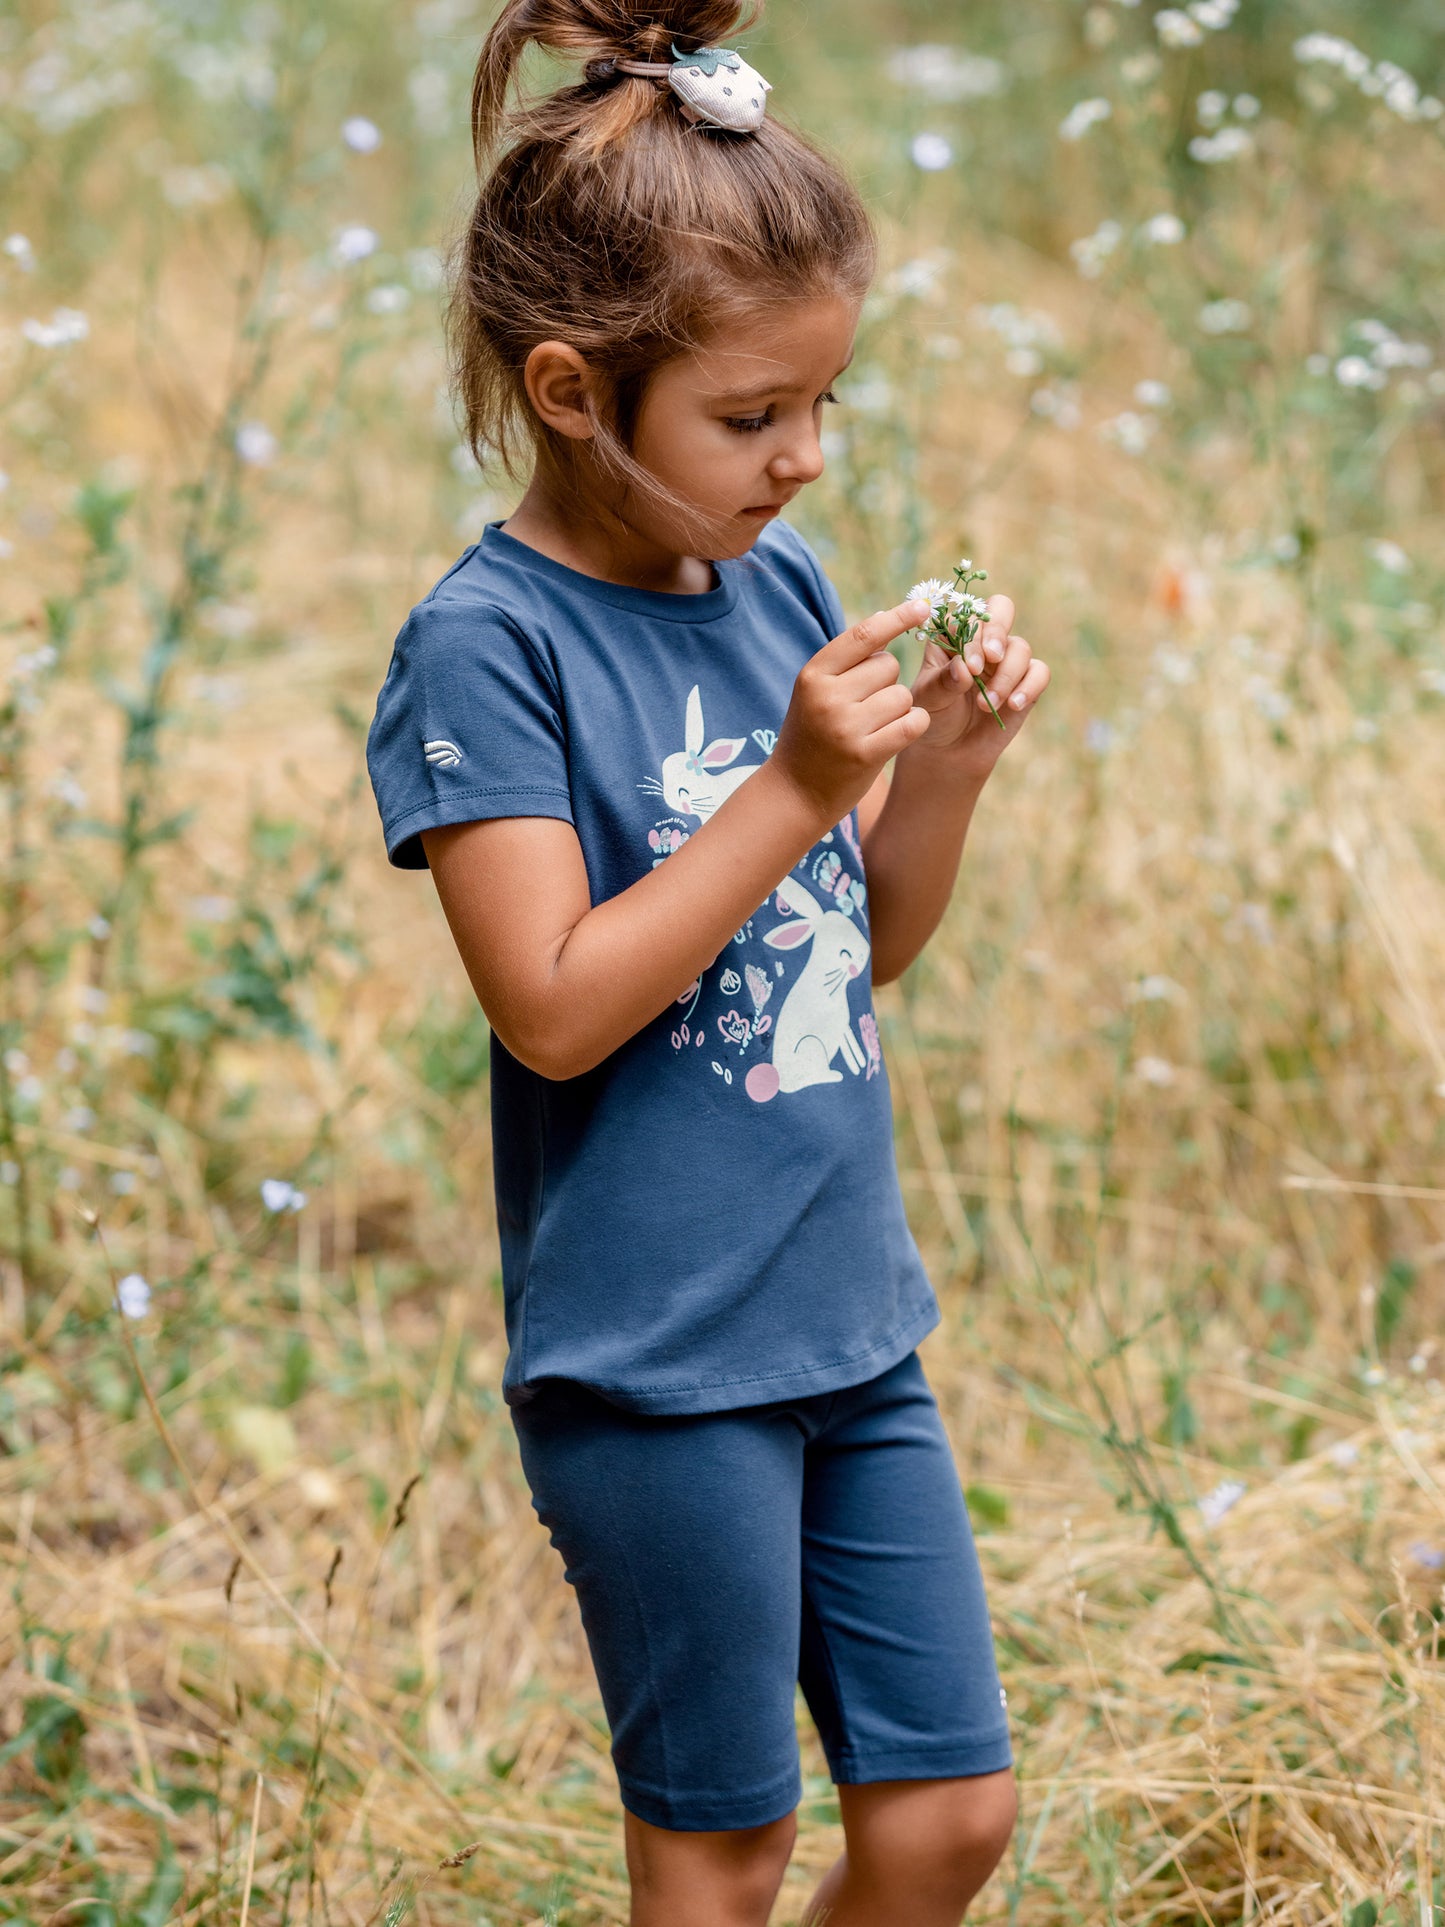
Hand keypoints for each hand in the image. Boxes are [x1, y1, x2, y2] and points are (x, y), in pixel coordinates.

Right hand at [773, 599, 932, 821]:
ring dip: (899, 709)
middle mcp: (827, 697)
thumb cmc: (812, 736)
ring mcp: (845, 727)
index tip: (923, 606)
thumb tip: (887, 617)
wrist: (794, 793)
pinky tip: (896, 735)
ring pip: (903, 696)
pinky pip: (912, 723)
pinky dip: (913, 725)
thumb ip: (845, 662)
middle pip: (889, 667)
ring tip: (872, 727)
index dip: (897, 618)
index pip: (863, 636)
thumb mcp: (815, 693)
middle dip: (888, 683)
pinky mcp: (864, 755)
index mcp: (813, 675)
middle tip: (865, 708)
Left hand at [907, 592, 1050, 771]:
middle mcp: (982, 640)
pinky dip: (1030, 686)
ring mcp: (1006, 659)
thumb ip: (943, 682)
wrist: (950, 750)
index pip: (969, 618)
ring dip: (1006, 676)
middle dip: (997, 633)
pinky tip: (1014, 705)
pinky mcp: (1026, 681)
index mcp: (953, 636)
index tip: (970, 668)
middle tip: (992, 658)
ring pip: (1020, 647)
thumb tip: (964, 668)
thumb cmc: (934, 717)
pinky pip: (1039, 672)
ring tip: (987, 704)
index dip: (973, 638)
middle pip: (1001, 610)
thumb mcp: (929, 700)